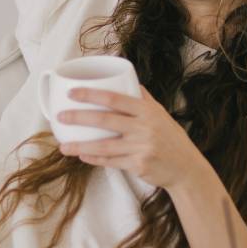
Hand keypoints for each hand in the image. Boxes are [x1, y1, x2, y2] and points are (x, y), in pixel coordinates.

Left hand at [56, 84, 213, 192]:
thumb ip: (142, 98)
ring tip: (63, 146)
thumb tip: (126, 79)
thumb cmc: (171, 138)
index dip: (92, 94)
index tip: (72, 92)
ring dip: (81, 146)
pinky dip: (94, 159)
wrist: (186, 168)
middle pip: (105, 120)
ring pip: (104, 146)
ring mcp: (141, 147)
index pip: (115, 98)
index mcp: (147, 111)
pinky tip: (82, 155)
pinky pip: (111, 162)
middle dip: (79, 117)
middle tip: (60, 116)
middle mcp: (144, 127)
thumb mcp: (160, 114)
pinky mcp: (138, 165)